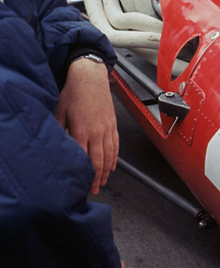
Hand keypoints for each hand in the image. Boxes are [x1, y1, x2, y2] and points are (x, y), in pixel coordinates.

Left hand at [55, 58, 118, 194]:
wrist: (90, 76)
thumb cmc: (73, 92)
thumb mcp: (59, 111)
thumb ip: (59, 130)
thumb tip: (56, 147)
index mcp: (82, 130)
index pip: (84, 159)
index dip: (84, 175)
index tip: (81, 186)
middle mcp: (97, 131)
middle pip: (99, 161)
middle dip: (97, 178)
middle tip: (94, 190)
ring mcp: (107, 128)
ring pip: (109, 155)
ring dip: (107, 171)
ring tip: (103, 182)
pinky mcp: (112, 124)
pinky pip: (115, 145)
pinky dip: (115, 157)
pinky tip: (112, 166)